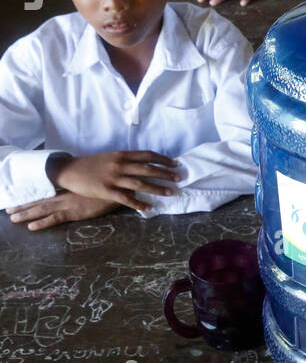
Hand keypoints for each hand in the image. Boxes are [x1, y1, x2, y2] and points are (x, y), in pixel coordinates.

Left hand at [6, 193, 120, 230]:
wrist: (119, 188)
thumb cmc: (109, 187)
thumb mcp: (93, 185)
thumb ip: (84, 187)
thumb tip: (79, 187)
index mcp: (69, 189)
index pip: (46, 192)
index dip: (31, 196)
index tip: (19, 198)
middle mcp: (65, 195)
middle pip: (40, 200)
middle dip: (23, 206)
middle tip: (8, 210)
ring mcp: (68, 204)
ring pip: (42, 209)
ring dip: (26, 213)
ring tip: (12, 218)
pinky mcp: (75, 213)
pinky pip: (55, 219)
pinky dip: (42, 223)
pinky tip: (31, 227)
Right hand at [47, 151, 180, 211]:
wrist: (69, 170)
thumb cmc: (91, 164)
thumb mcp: (109, 157)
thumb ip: (125, 160)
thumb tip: (143, 165)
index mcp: (121, 155)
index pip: (147, 155)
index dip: (163, 159)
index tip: (175, 163)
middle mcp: (119, 165)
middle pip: (147, 169)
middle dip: (165, 174)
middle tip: (179, 178)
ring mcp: (113, 178)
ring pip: (140, 184)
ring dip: (157, 189)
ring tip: (170, 193)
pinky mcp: (106, 191)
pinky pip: (126, 199)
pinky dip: (139, 204)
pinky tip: (149, 207)